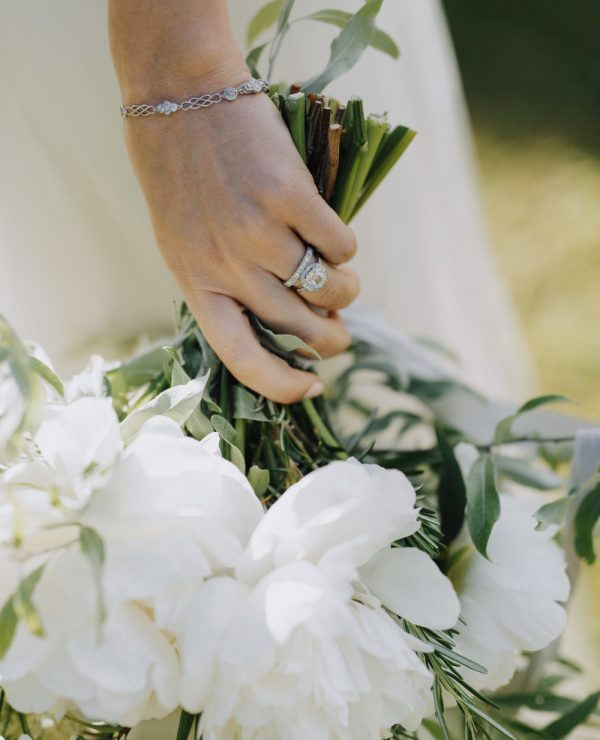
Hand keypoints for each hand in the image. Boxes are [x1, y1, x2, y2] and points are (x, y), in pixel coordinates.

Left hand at [110, 4, 358, 401]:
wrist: (179, 93)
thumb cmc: (181, 172)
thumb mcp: (185, 240)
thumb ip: (227, 281)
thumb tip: (294, 320)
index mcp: (196, 283)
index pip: (242, 358)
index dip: (283, 385)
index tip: (312, 388)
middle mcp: (226, 266)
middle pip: (298, 328)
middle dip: (331, 339)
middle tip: (340, 332)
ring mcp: (257, 232)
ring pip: (326, 290)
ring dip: (346, 291)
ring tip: (344, 280)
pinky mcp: (288, 196)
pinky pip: (339, 243)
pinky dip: (346, 246)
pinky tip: (335, 234)